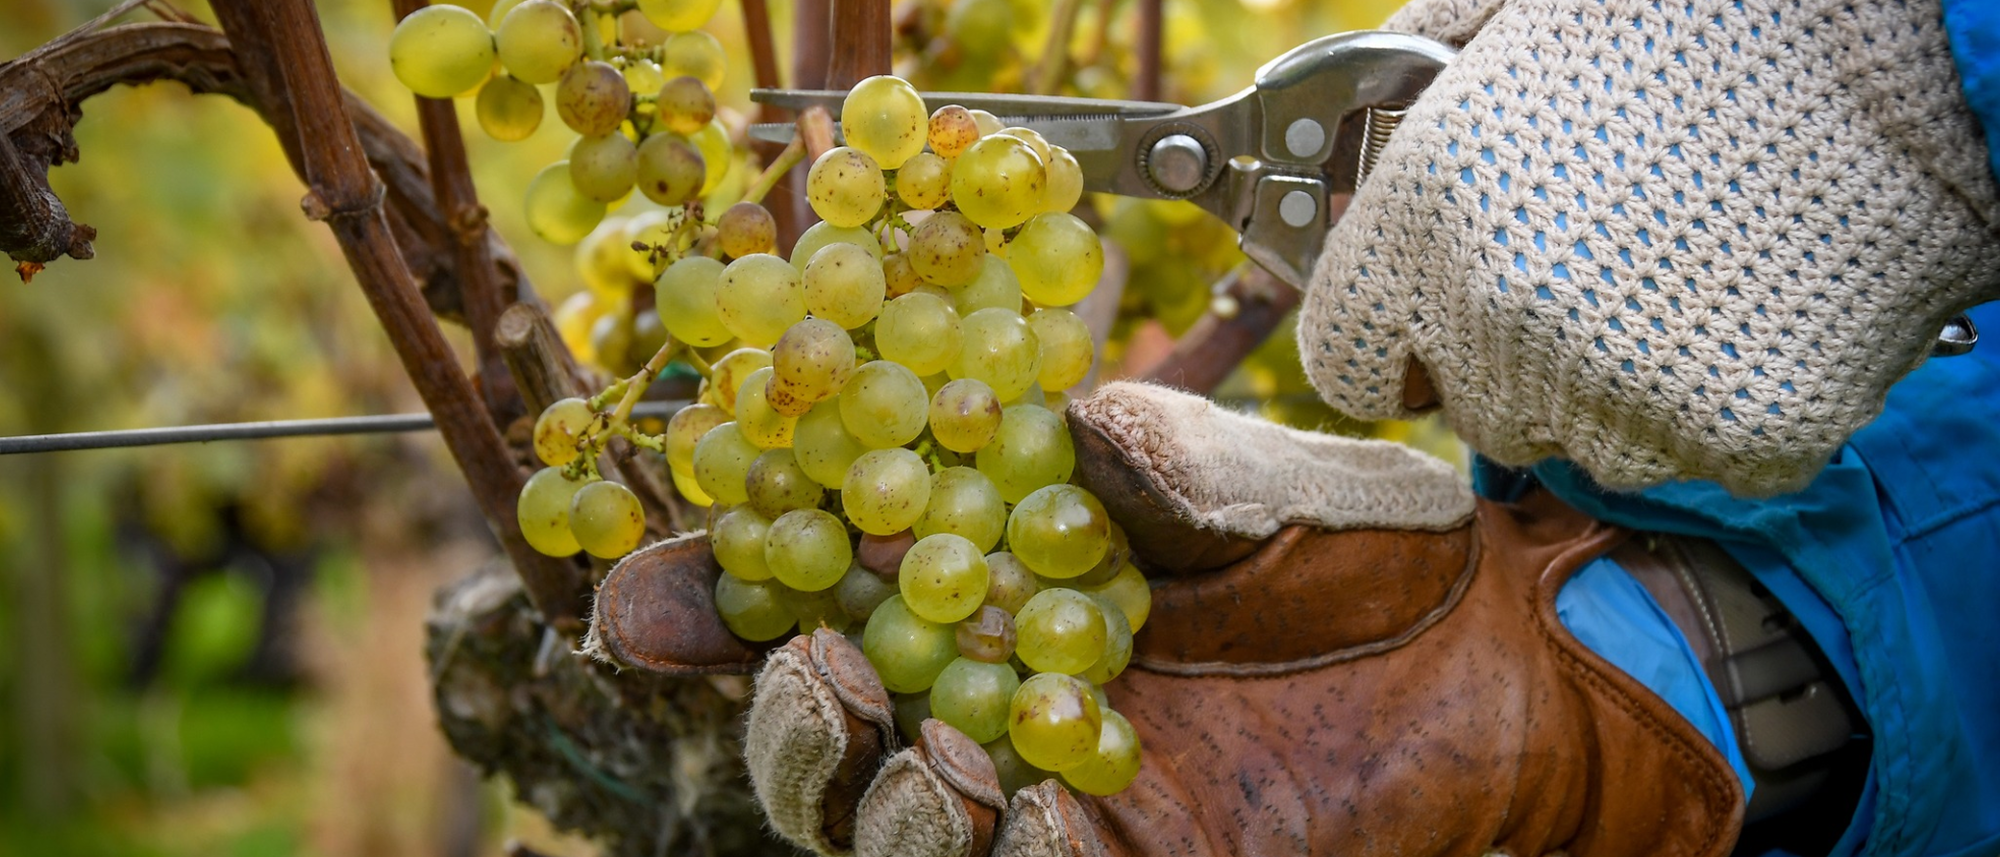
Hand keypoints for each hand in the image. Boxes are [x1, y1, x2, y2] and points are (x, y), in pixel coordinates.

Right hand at [590, 383, 1743, 856]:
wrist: (1512, 669)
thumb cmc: (1375, 551)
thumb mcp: (1247, 476)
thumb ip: (1131, 462)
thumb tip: (1022, 423)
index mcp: (997, 581)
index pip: (825, 594)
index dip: (724, 603)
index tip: (641, 600)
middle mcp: (999, 695)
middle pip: (827, 733)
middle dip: (790, 717)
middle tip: (813, 670)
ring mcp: (1052, 799)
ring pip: (891, 828)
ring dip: (872, 795)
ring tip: (921, 748)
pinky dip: (996, 854)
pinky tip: (1029, 817)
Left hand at [1303, 0, 1999, 494]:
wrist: (1908, 45)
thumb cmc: (1700, 24)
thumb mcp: (1516, 29)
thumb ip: (1410, 106)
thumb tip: (1346, 167)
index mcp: (1426, 220)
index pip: (1348, 365)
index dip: (1391, 341)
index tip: (1426, 327)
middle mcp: (1502, 327)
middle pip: (1470, 408)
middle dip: (1511, 356)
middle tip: (1591, 272)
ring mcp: (1619, 399)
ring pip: (1583, 444)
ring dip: (1614, 387)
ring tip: (1683, 279)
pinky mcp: (1738, 441)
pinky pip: (1699, 457)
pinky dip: (1721, 404)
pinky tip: (1752, 310)